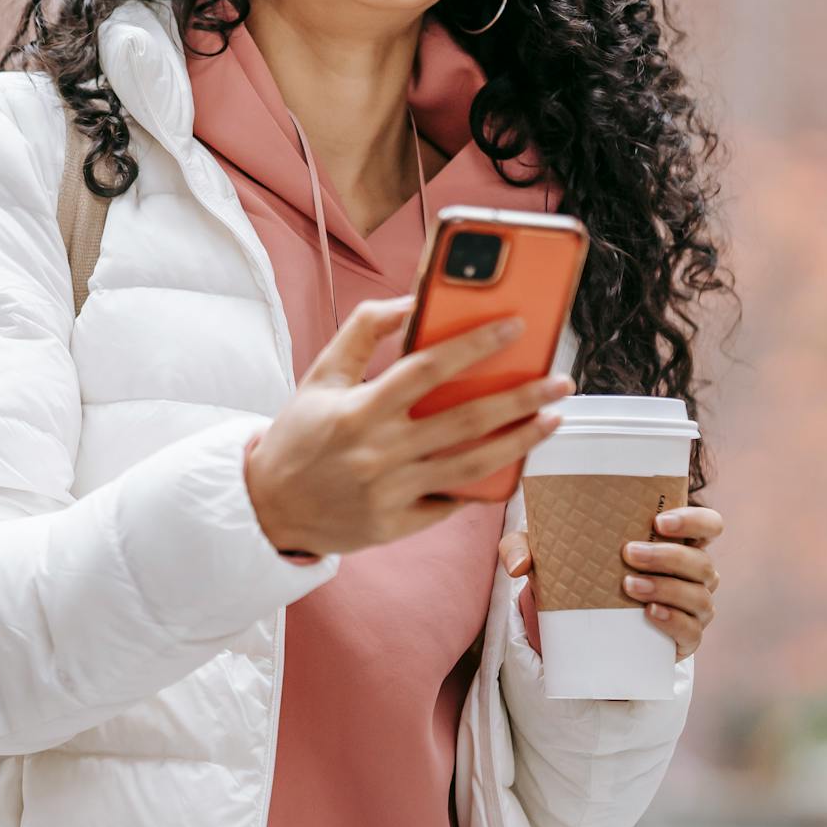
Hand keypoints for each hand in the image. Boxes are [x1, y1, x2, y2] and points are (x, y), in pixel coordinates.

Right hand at [241, 296, 573, 559]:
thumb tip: (412, 300)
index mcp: (358, 410)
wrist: (267, 507)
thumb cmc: (299, 434)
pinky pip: (452, 502)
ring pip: (472, 466)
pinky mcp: (397, 525)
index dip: (475, 345)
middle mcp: (378, 453)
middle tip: (560, 381)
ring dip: (520, 442)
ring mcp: (391, 494)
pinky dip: (483, 483)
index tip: (515, 325)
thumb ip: (363, 332)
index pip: (427, 369)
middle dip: (521, 397)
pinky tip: (511, 461)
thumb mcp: (320, 376)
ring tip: (553, 419)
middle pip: (465, 420)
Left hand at [498, 501, 725, 660]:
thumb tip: (518, 565)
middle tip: (629, 553)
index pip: (708, 524)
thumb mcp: (547, 555)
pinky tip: (650, 613)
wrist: (585, 625)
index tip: (659, 520)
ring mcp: (693, 607)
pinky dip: (674, 621)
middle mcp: (693, 573)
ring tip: (630, 585)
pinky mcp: (684, 639)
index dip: (694, 519)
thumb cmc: (579, 572)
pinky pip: (692, 632)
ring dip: (667, 587)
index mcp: (675, 542)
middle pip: (702, 561)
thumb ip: (522, 547)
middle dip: (669, 555)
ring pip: (699, 595)